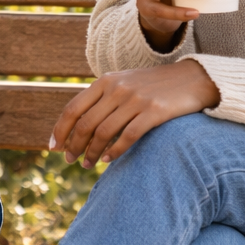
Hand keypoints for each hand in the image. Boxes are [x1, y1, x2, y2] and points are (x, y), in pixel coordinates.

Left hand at [50, 59, 219, 168]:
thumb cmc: (153, 86)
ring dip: (91, 152)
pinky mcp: (154, 111)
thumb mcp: (124, 84)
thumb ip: (102, 98)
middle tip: (70, 160)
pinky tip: (108, 160)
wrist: (192, 79)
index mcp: (105, 80)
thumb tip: (78, 125)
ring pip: (103, 132)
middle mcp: (117, 88)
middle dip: (73, 145)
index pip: (73, 108)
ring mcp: (135, 99)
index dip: (60, 129)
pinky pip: (127, 137)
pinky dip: (114, 152)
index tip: (53, 146)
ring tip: (86, 165)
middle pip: (85, 123)